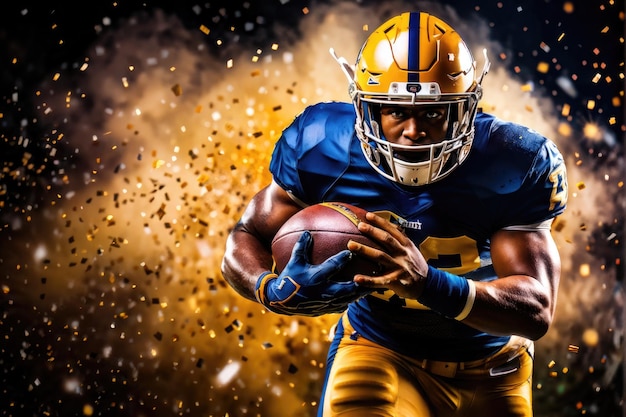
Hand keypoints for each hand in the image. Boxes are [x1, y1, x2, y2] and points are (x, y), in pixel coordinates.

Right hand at [256, 231, 370, 315]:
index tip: (352, 251)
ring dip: (361, 292)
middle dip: (361, 282)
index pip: (331, 267)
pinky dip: (353, 300)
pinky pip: (343, 305)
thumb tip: (307, 232)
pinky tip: (361, 295)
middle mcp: (323, 291)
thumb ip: (301, 247)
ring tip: (374, 286)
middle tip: (374, 274)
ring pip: (349, 299)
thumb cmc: (290, 278)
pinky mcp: (327, 310)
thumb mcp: (294, 261)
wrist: (283, 301)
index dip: (342, 259)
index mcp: (316, 278)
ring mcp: (326, 303)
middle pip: (347, 288)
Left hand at [347, 212, 428, 299]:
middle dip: (372, 231)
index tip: (368, 215)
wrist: (428, 285)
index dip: (381, 222)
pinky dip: (368, 280)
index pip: (393, 230)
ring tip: (351, 245)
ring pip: (380, 256)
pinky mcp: (396, 282)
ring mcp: (399, 268)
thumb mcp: (412, 250)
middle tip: (359, 225)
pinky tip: (356, 278)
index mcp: (406, 245)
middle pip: (386, 240)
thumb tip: (387, 227)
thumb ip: (400, 240)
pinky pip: (379, 281)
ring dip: (364, 250)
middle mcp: (403, 254)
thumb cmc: (416, 265)